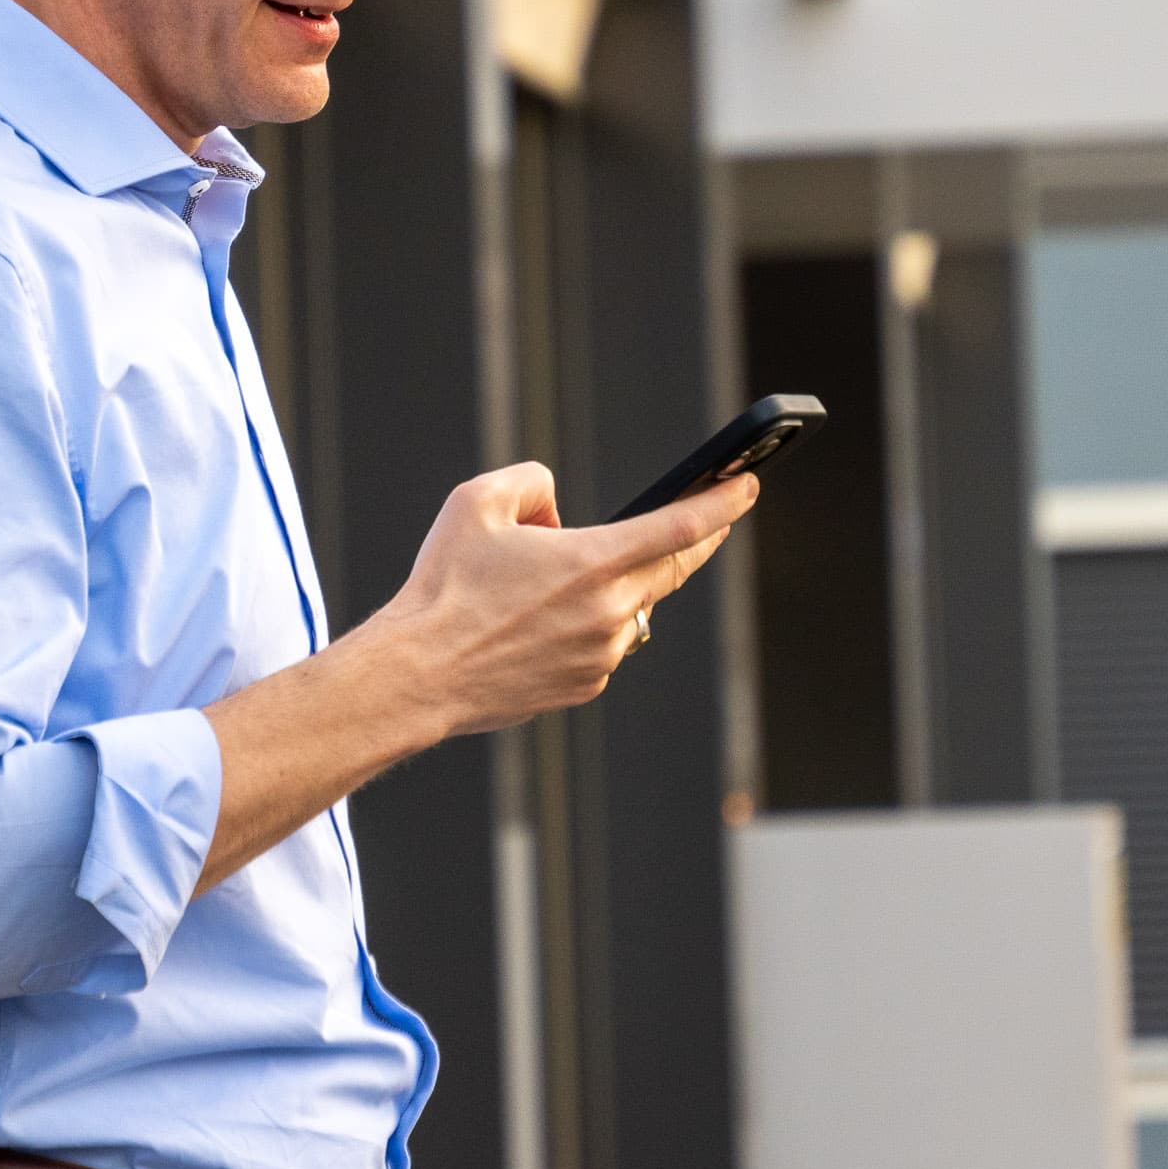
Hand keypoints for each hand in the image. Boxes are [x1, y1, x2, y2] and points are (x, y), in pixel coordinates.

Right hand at [366, 462, 759, 738]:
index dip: (721, 504)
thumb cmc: (443, 585)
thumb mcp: (476, 502)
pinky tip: (540, 624)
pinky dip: (588, 625)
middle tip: (710, 520)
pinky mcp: (586, 685)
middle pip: (672, 568)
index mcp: (593, 561)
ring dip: (614, 586)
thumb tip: (557, 509)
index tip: (748, 487)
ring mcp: (602, 654)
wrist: (419, 674)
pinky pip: (603, 644)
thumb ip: (531, 482)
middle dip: (697, 540)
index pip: (680, 528)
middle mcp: (610, 610)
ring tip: (553, 582)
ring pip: (630, 607)